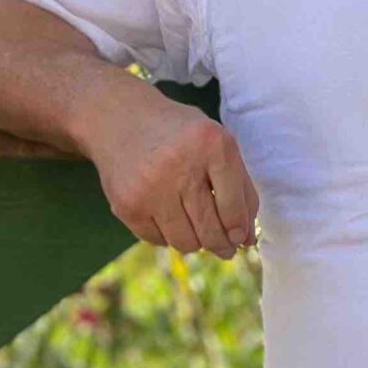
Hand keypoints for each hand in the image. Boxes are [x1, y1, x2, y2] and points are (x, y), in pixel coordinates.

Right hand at [74, 77, 259, 260]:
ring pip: (185, 242)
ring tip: (195, 227)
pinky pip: (158, 240)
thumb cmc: (180, 135)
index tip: (239, 236)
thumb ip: (240, 187)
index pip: (234, 208)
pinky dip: (168, 235)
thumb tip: (247, 239)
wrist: (120, 120)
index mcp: (211, 145)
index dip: (240, 230)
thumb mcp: (216, 144)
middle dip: (221, 245)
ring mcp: (149, 188)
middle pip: (210, 231)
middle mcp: (179, 165)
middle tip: (223, 247)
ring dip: (195, 241)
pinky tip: (167, 215)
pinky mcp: (127, 205)